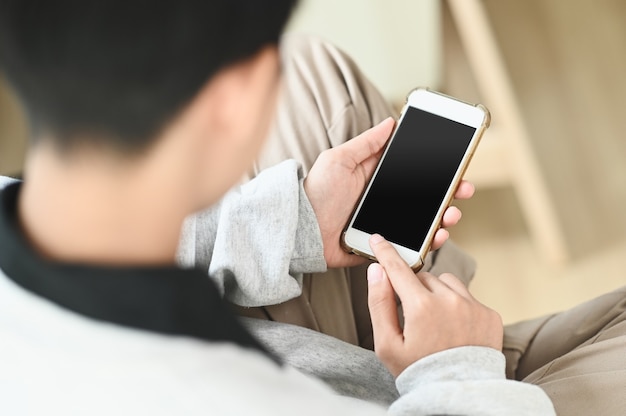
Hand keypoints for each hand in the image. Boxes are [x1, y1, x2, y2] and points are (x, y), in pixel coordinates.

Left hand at [303, 117, 474, 267]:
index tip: (457, 165)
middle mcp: (385, 201)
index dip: (437, 170)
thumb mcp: (339, 160)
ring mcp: (385, 224)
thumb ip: (365, 144)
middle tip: (464, 190)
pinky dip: (427, 243)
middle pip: (426, 198)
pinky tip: (437, 236)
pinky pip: (409, 246)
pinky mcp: (382, 246)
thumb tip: (390, 122)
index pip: (414, 173)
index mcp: (377, 179)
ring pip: (423, 222)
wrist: (300, 230)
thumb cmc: (316, 192)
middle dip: (450, 193)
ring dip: (443, 218)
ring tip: (451, 215)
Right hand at [366, 234, 502, 376]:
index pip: (398, 268)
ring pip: (447, 282)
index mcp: (421, 307)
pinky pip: (468, 297)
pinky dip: (458, 306)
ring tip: (435, 323)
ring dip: (437, 293)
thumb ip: (379, 303)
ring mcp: (473, 306)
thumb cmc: (419, 373)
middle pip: (423, 277)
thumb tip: (376, 271)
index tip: (378, 239)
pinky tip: (454, 330)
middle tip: (412, 317)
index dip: (385, 252)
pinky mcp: (489, 315)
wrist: (459, 395)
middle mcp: (449, 300)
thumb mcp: (387, 344)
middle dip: (413, 289)